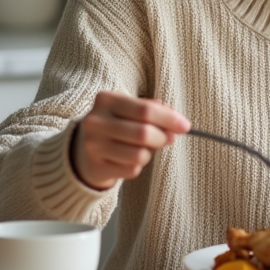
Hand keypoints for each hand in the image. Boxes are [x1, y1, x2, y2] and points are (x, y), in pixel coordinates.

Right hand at [71, 91, 190, 189]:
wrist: (82, 147)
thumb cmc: (116, 123)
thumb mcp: (129, 109)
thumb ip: (154, 110)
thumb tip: (177, 122)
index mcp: (106, 99)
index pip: (145, 110)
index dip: (169, 119)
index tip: (186, 126)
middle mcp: (96, 121)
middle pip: (143, 133)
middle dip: (162, 138)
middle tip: (167, 139)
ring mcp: (93, 146)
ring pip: (139, 155)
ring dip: (149, 154)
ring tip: (142, 148)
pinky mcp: (96, 166)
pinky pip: (132, 170)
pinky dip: (137, 166)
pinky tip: (128, 159)